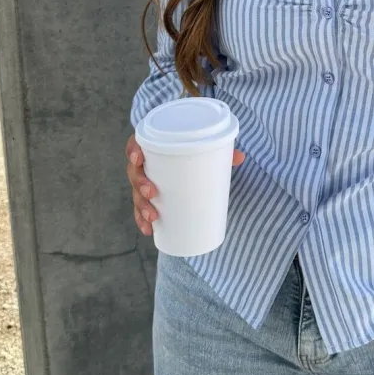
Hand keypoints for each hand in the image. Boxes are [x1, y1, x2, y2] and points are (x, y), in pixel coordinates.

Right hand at [125, 132, 245, 235]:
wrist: (187, 158)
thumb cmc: (191, 150)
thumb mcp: (203, 148)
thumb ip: (219, 150)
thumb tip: (240, 157)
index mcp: (151, 146)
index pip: (135, 145)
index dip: (133, 151)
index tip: (138, 159)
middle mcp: (143, 165)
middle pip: (134, 172)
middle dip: (139, 183)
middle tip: (152, 192)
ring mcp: (143, 182)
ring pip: (136, 193)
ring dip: (141, 206)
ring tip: (153, 216)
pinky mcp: (148, 197)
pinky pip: (140, 209)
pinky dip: (142, 220)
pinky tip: (148, 229)